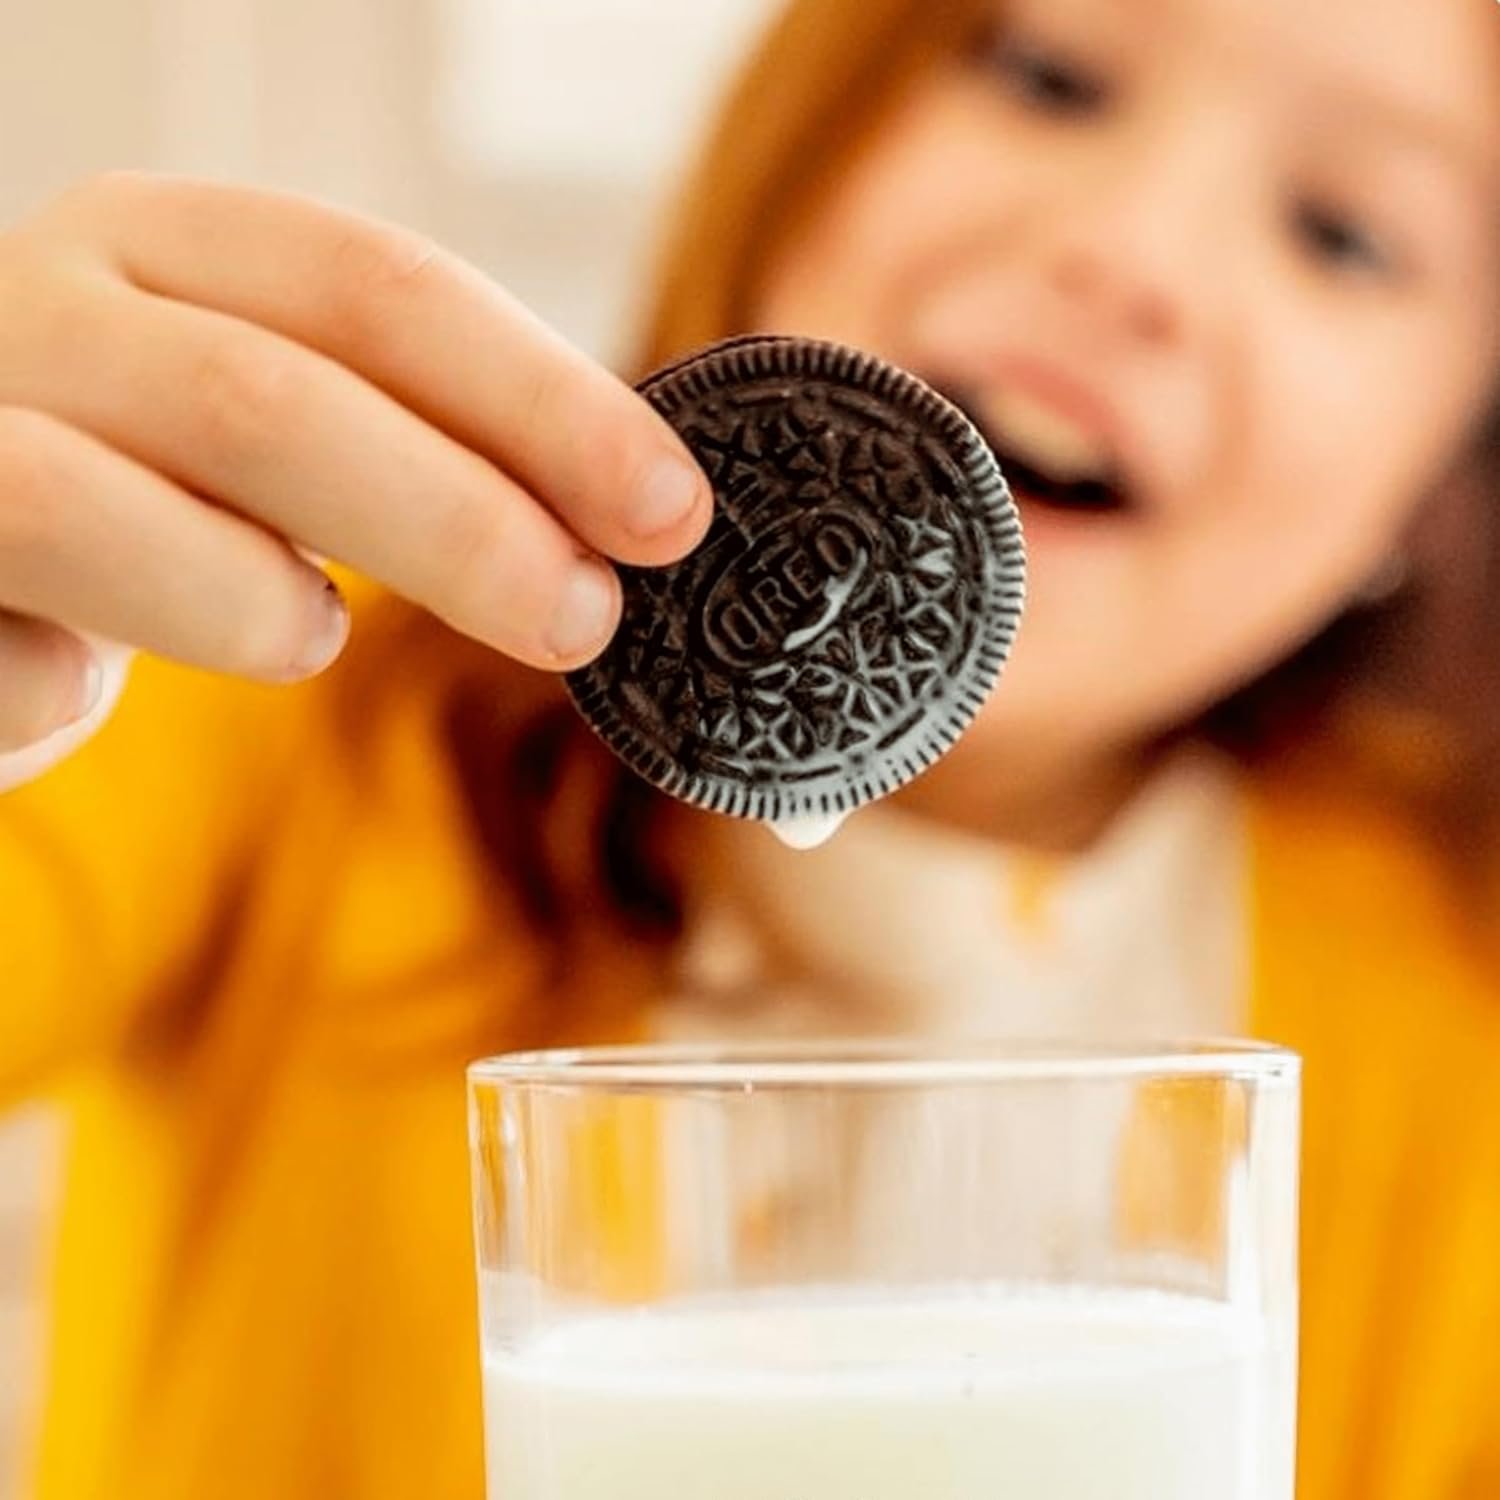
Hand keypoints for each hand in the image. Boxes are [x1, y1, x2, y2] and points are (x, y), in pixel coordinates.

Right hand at [0, 172, 709, 766]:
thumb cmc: (141, 483)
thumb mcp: (275, 418)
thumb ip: (413, 434)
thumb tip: (632, 514)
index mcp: (167, 246)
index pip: (382, 289)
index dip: (542, 401)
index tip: (672, 511)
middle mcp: (42, 308)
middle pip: (270, 397)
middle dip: (456, 524)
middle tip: (582, 619)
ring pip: (90, 508)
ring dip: (247, 605)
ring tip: (308, 635)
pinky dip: (53, 687)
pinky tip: (74, 682)